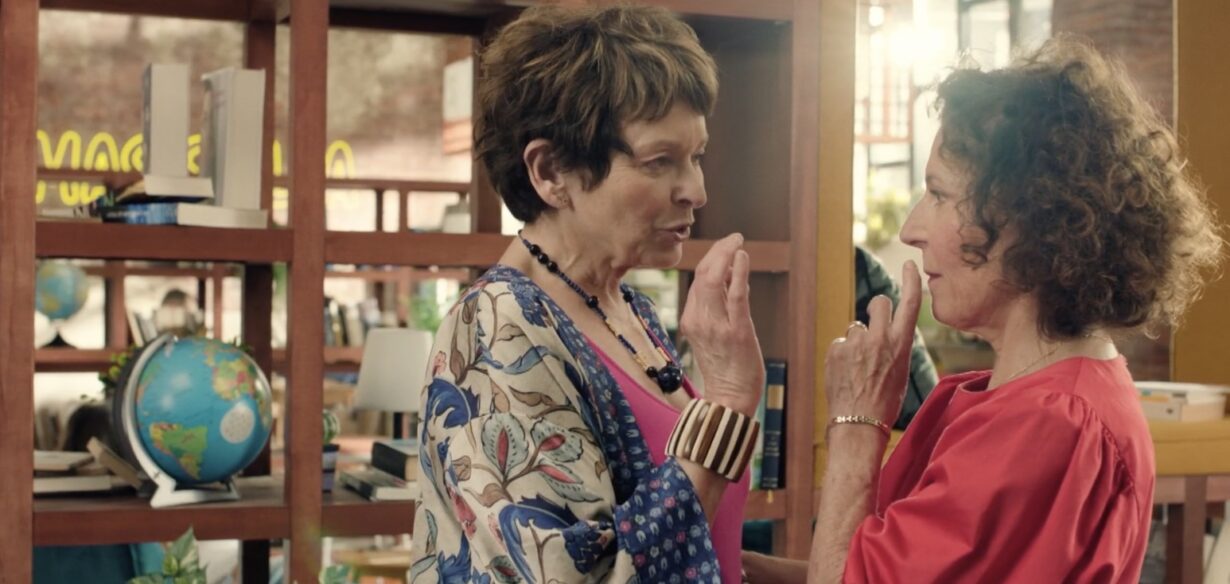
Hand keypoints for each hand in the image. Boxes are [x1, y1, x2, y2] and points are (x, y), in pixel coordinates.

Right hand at [680, 233, 764, 417]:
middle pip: (702, 275)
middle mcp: (698, 320)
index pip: (698, 280)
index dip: (712, 258)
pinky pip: (735, 296)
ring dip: (726, 255)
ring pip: (713, 280)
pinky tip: (742, 256)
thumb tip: (730, 275)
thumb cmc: (726, 366)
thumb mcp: (714, 333)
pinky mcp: (736, 332)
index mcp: (691, 319)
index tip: (726, 245)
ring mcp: (715, 326)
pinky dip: (738, 272)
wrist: (730, 397)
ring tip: (737, 241)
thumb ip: (719, 306)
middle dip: (718, 251)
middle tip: (733, 236)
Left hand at [824, 261, 921, 425]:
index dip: (910, 281)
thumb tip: (885, 332)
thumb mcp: (901, 372)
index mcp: (901, 344)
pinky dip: (842, 355)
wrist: (859, 424)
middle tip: (874, 321)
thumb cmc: (884, 402)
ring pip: (856, 328)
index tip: (909, 264)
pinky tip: (845, 374)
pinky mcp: (836, 349)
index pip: (910, 303)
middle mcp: (880, 338)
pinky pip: (841, 343)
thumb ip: (894, 346)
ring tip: (858, 369)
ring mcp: (856, 343)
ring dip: (857, 342)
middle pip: (879, 302)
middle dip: (877, 308)